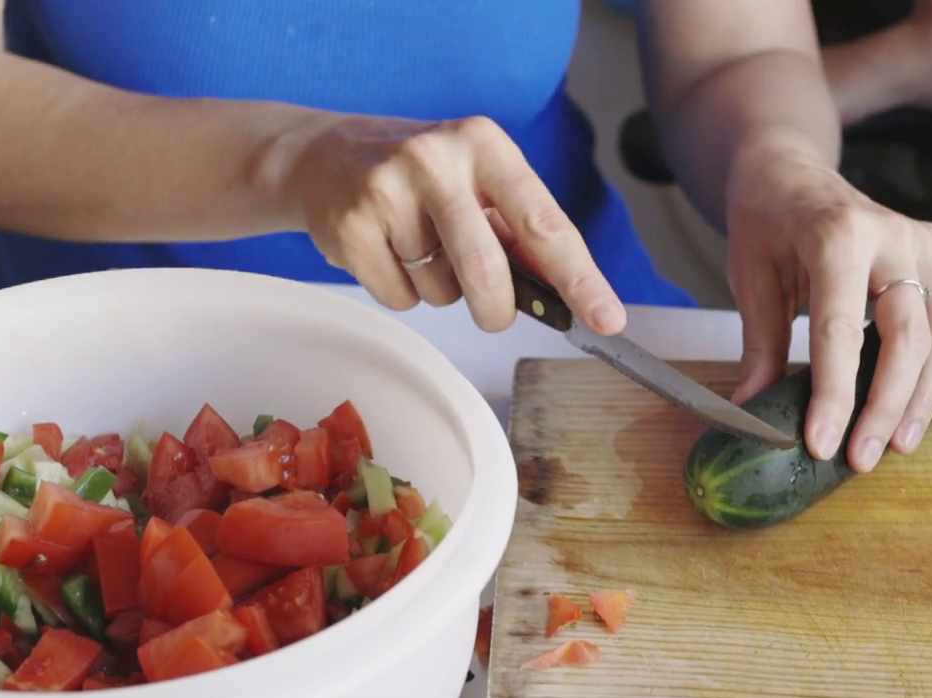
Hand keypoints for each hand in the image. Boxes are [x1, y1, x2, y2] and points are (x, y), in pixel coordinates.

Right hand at [288, 114, 625, 335]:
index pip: (544, 223)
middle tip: (492, 312)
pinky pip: (399, 298)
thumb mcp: (478, 184)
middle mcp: (437, 159)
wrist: (325, 157)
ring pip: (441, 291)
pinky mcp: (351, 225)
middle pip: (487, 272)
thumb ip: (520, 234)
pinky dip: (402, 292)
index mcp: (485, 145)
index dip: (580, 279)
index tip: (607, 319)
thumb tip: (568, 297)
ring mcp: (388, 190)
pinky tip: (387, 253)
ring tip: (417, 250)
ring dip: (440, 292)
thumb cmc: (422, 180)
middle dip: (496, 310)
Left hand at [724, 140, 931, 471]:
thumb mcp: (750, 280)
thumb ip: (761, 347)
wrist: (790, 172)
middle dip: (886, 404)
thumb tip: (754, 412)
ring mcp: (924, 238)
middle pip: (907, 334)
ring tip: (900, 440)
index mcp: (834, 238)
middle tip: (865, 457)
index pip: (840, 332)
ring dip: (925, 393)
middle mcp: (890, 234)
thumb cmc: (767, 224)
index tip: (822, 446)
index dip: (834, 396)